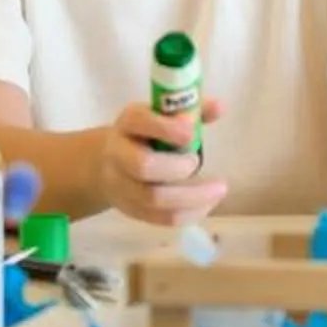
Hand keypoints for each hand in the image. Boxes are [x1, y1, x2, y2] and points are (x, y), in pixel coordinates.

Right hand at [97, 94, 228, 226]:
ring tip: (219, 189)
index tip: (192, 133)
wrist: (107, 163)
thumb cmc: (145, 134)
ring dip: (193, 196)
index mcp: (128, 123)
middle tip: (197, 161)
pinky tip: (209, 202)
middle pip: (144, 165)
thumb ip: (190, 108)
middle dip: (177, 167)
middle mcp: (119, 154)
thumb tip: (219, 107)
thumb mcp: (161, 115)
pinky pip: (162, 218)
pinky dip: (191, 213)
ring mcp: (123, 186)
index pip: (140, 121)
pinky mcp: (133, 210)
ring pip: (154, 198)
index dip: (167, 128)